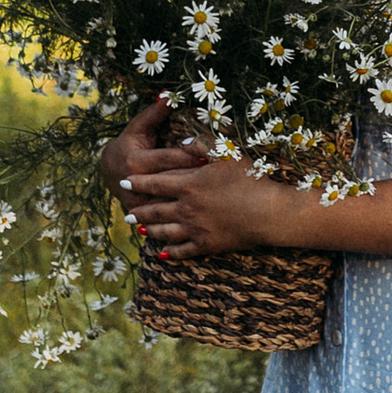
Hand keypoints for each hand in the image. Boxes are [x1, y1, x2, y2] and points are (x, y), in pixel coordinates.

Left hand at [99, 97, 295, 261]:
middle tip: (127, 212)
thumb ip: (201, 143)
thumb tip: (183, 140)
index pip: (155, 183)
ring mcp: (194, 229)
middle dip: (139, 210)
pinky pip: (182, 250)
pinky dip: (170, 252)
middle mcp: (186, 209)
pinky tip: (162, 252)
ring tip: (139, 229)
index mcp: (188, 185)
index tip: (125, 183)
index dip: (138, 183)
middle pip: (155, 210)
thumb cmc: (249, 179)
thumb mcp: (226, 153)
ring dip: (150, 230)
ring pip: (164, 231)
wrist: (267, 212)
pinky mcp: (206, 245)